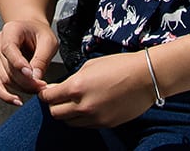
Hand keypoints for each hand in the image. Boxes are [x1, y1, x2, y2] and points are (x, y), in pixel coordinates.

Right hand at [0, 18, 58, 104]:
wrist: (32, 30)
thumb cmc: (40, 33)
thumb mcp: (48, 40)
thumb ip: (42, 58)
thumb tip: (35, 78)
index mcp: (10, 30)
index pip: (9, 49)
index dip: (19, 64)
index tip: (31, 75)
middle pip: (8, 68)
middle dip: (26, 81)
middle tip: (42, 86)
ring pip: (4, 79)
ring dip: (21, 88)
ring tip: (37, 89)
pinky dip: (6, 96)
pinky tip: (17, 100)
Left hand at [39, 52, 155, 127]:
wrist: (145, 77)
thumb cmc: (120, 65)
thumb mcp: (92, 64)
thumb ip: (74, 78)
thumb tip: (62, 87)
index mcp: (77, 87)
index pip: (49, 97)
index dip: (44, 93)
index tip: (45, 91)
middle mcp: (82, 106)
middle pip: (55, 113)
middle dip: (54, 105)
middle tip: (58, 97)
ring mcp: (93, 118)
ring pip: (68, 122)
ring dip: (67, 113)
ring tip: (75, 102)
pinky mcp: (103, 124)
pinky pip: (84, 125)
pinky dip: (82, 118)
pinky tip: (89, 106)